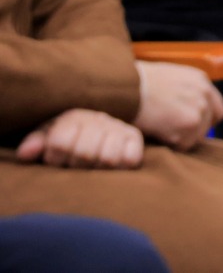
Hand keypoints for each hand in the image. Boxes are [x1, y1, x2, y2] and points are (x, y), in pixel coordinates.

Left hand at [16, 109, 143, 168]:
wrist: (100, 128)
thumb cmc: (68, 139)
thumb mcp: (48, 137)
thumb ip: (36, 143)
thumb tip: (25, 154)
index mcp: (73, 117)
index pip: (60, 143)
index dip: (56, 158)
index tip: (57, 159)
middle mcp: (97, 119)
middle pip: (85, 153)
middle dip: (77, 165)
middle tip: (76, 165)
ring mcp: (118, 127)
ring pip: (108, 158)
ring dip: (98, 168)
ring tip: (93, 166)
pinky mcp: (135, 138)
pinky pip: (130, 159)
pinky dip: (121, 165)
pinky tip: (113, 164)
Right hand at [133, 61, 222, 150]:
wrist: (125, 87)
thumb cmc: (137, 84)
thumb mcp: (169, 79)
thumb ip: (185, 93)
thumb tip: (187, 111)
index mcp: (200, 81)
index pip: (217, 110)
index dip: (203, 121)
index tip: (189, 127)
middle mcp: (204, 93)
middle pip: (207, 125)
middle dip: (190, 132)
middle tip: (169, 131)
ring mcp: (199, 108)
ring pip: (195, 137)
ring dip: (179, 139)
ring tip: (159, 130)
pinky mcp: (189, 124)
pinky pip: (183, 145)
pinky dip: (170, 144)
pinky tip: (156, 133)